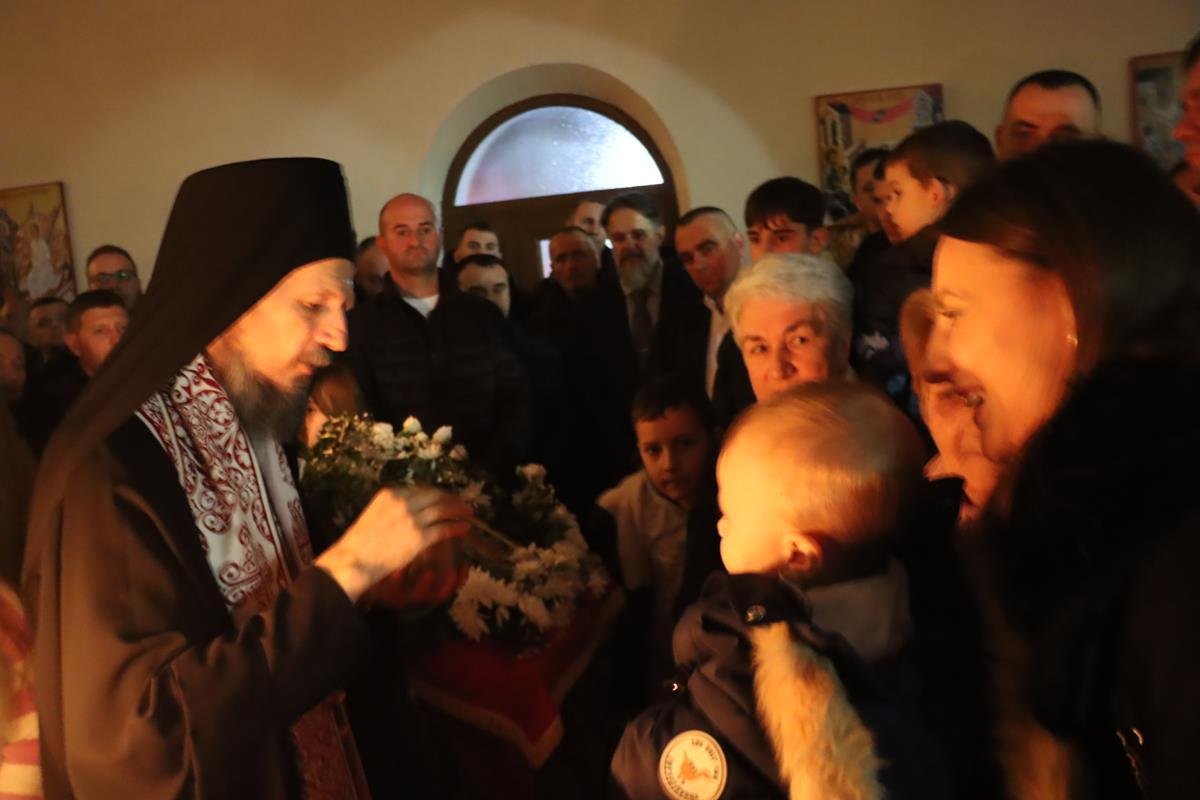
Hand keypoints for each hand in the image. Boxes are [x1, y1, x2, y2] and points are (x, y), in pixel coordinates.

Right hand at [315, 486, 470, 601]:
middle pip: (434, 495)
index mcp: (390, 494)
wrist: (354, 560)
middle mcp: (403, 502)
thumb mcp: (375, 514)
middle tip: (462, 503)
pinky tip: (464, 527)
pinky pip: (443, 528)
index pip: (420, 489)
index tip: (445, 497)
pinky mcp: (419, 537)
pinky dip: (456, 526)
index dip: (436, 493)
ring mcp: (412, 519)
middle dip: (451, 498)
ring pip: (442, 509)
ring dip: (458, 509)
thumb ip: (393, 508)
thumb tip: (414, 511)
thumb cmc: (360, 542)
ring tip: (469, 512)